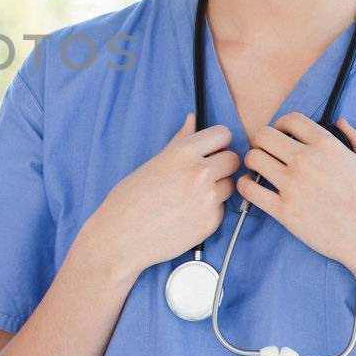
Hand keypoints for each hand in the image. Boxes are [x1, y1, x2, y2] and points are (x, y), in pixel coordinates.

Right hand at [88, 113, 240, 277]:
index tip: (211, 149)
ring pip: (229, 185)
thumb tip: (193, 119)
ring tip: (190, 197)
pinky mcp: (211, 221)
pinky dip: (209, 210)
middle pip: (233, 160)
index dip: (217, 142)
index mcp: (183, 152)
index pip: (222, 134)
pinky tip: (187, 214)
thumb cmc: (130, 198)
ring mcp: (208, 198)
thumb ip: (180, 141)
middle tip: (203, 175)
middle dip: (222, 165)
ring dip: (217, 189)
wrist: (121, 237)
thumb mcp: (154, 163)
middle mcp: (199, 172)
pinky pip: (221, 208)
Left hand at [237, 113, 355, 276]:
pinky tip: (254, 188)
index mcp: (328, 145)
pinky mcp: (284, 211)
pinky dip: (245, 185)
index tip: (283, 136)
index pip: (290, 119)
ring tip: (261, 170)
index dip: (282, 125)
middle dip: (263, 141)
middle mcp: (307, 160)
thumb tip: (340, 121)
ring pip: (252, 157)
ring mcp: (293, 185)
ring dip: (253, 161)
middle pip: (263, 135)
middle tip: (268, 153)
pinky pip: (248, 189)